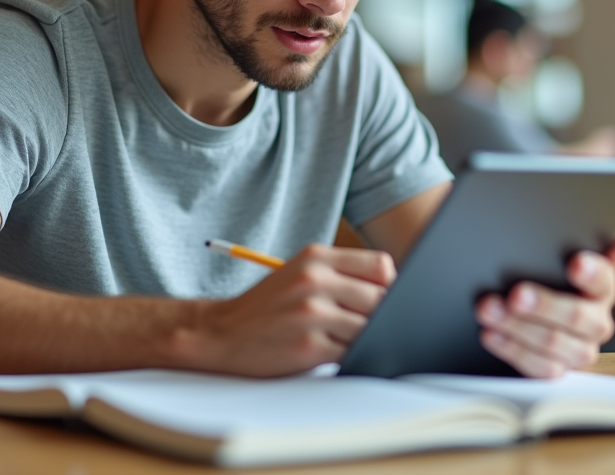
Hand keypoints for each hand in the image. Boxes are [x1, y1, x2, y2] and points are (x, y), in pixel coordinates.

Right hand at [187, 244, 395, 376]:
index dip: (391, 284)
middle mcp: (314, 280)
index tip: (384, 298)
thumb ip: (341, 275)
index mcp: (316, 257)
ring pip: (370, 327)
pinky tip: (337, 353)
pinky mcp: (307, 347)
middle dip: (383, 315)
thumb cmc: (268, 306)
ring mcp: (311, 313)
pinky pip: (352, 352)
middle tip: (370, 324)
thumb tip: (394, 289)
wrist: (220, 333)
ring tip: (349, 339)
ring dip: (367, 338)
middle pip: (382, 297)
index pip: (381, 265)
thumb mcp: (301, 274)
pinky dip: (352, 356)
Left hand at [474, 228, 614, 377]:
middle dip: (545, 305)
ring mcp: (577, 349)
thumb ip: (594, 245)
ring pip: (554, 343)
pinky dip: (512, 349)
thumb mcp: (564, 256)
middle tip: (516, 293)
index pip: (604, 281)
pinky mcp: (556, 369)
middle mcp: (596, 322)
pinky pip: (539, 367)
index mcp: (602, 289)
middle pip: (577, 316)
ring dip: (518, 327)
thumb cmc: (549, 277)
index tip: (575, 263)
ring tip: (489, 309)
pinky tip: (490, 333)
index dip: (593, 273)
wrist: (529, 312)